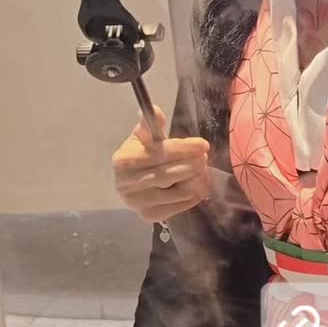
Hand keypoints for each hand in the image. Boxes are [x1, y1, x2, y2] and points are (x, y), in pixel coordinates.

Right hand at [111, 105, 210, 222]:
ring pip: (176, 192)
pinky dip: (192, 196)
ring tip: (201, 170)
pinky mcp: (148, 216)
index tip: (203, 144)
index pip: (158, 154)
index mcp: (123, 160)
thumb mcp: (142, 137)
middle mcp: (126, 184)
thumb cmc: (139, 156)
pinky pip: (178, 207)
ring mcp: (136, 203)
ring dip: (195, 180)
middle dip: (192, 164)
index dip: (183, 148)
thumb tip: (155, 110)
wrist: (129, 183)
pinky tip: (197, 186)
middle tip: (204, 157)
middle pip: (168, 174)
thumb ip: (150, 124)